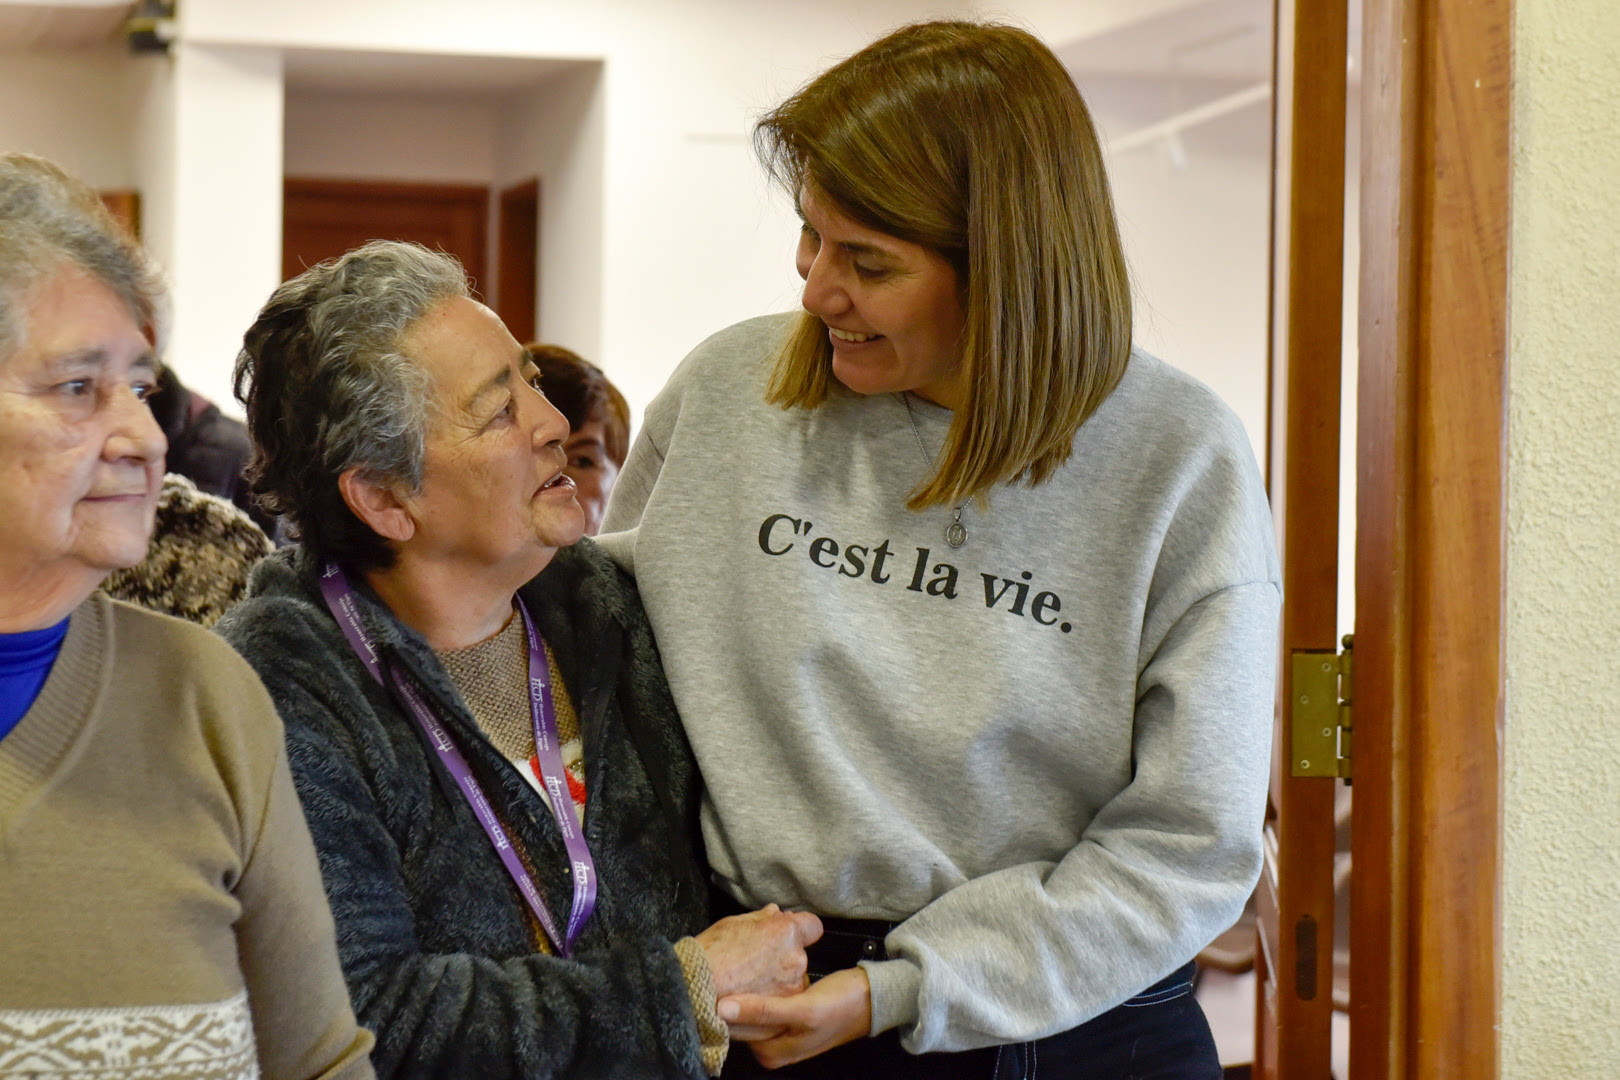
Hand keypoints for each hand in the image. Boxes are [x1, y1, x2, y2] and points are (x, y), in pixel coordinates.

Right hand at [696, 905, 822, 999]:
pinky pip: (785, 1001)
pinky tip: (751, 997)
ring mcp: (791, 987)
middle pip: (799, 954)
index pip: (813, 926)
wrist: (695, 992)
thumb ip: (761, 919)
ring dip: (779, 980)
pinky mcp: (784, 1010)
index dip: (800, 929)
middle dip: (783, 956)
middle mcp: (795, 958)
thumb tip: (775, 913)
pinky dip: (773, 1000)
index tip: (788, 935)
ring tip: (750, 984)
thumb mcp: (733, 924)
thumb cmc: (710, 955)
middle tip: (756, 963)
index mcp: (786, 932)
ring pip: (793, 980)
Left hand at [718, 966, 871, 1067]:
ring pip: (748, 1003)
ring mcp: (776, 1029)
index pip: (729, 1028)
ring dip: (745, 982)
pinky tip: (757, 961)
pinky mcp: (783, 1012)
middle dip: (733, 989)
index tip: (714, 974)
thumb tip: (722, 1009)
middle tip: (726, 961)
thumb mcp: (802, 1010)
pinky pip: (761, 996)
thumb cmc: (840, 1006)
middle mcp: (769, 1045)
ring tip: (739, 958)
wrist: (871, 997)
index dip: (721, 1001)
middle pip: (738, 1017)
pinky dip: (759, 980)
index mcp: (770, 1053)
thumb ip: (763, 1011)